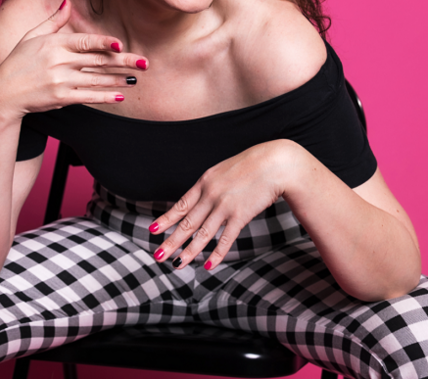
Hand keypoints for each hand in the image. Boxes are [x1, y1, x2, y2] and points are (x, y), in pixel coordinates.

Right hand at [0, 0, 147, 119]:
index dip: (104, 43)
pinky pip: (88, 96)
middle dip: (123, 62)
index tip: (121, 44)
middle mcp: (59, 62)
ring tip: (136, 79)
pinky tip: (120, 95)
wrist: (3, 93)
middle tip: (144, 63)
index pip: (84, 42)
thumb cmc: (17, 62)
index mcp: (54, 44)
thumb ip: (54, 21)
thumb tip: (68, 3)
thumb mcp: (32, 36)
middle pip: (97, 61)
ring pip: (96, 79)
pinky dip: (105, 96)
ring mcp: (60, 81)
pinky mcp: (60, 98)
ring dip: (118, 80)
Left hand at [148, 140, 307, 270]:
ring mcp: (224, 205)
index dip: (166, 220)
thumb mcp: (224, 171)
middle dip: (171, 242)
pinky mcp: (240, 215)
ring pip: (202, 234)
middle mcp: (210, 194)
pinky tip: (208, 265)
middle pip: (186, 223)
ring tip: (177, 265)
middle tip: (158, 256)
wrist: (274, 162)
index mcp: (204, 182)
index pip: (180, 205)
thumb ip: (212, 185)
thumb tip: (202, 199)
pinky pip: (225, 239)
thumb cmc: (251, 166)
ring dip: (189, 252)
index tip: (153, 230)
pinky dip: (216, 254)